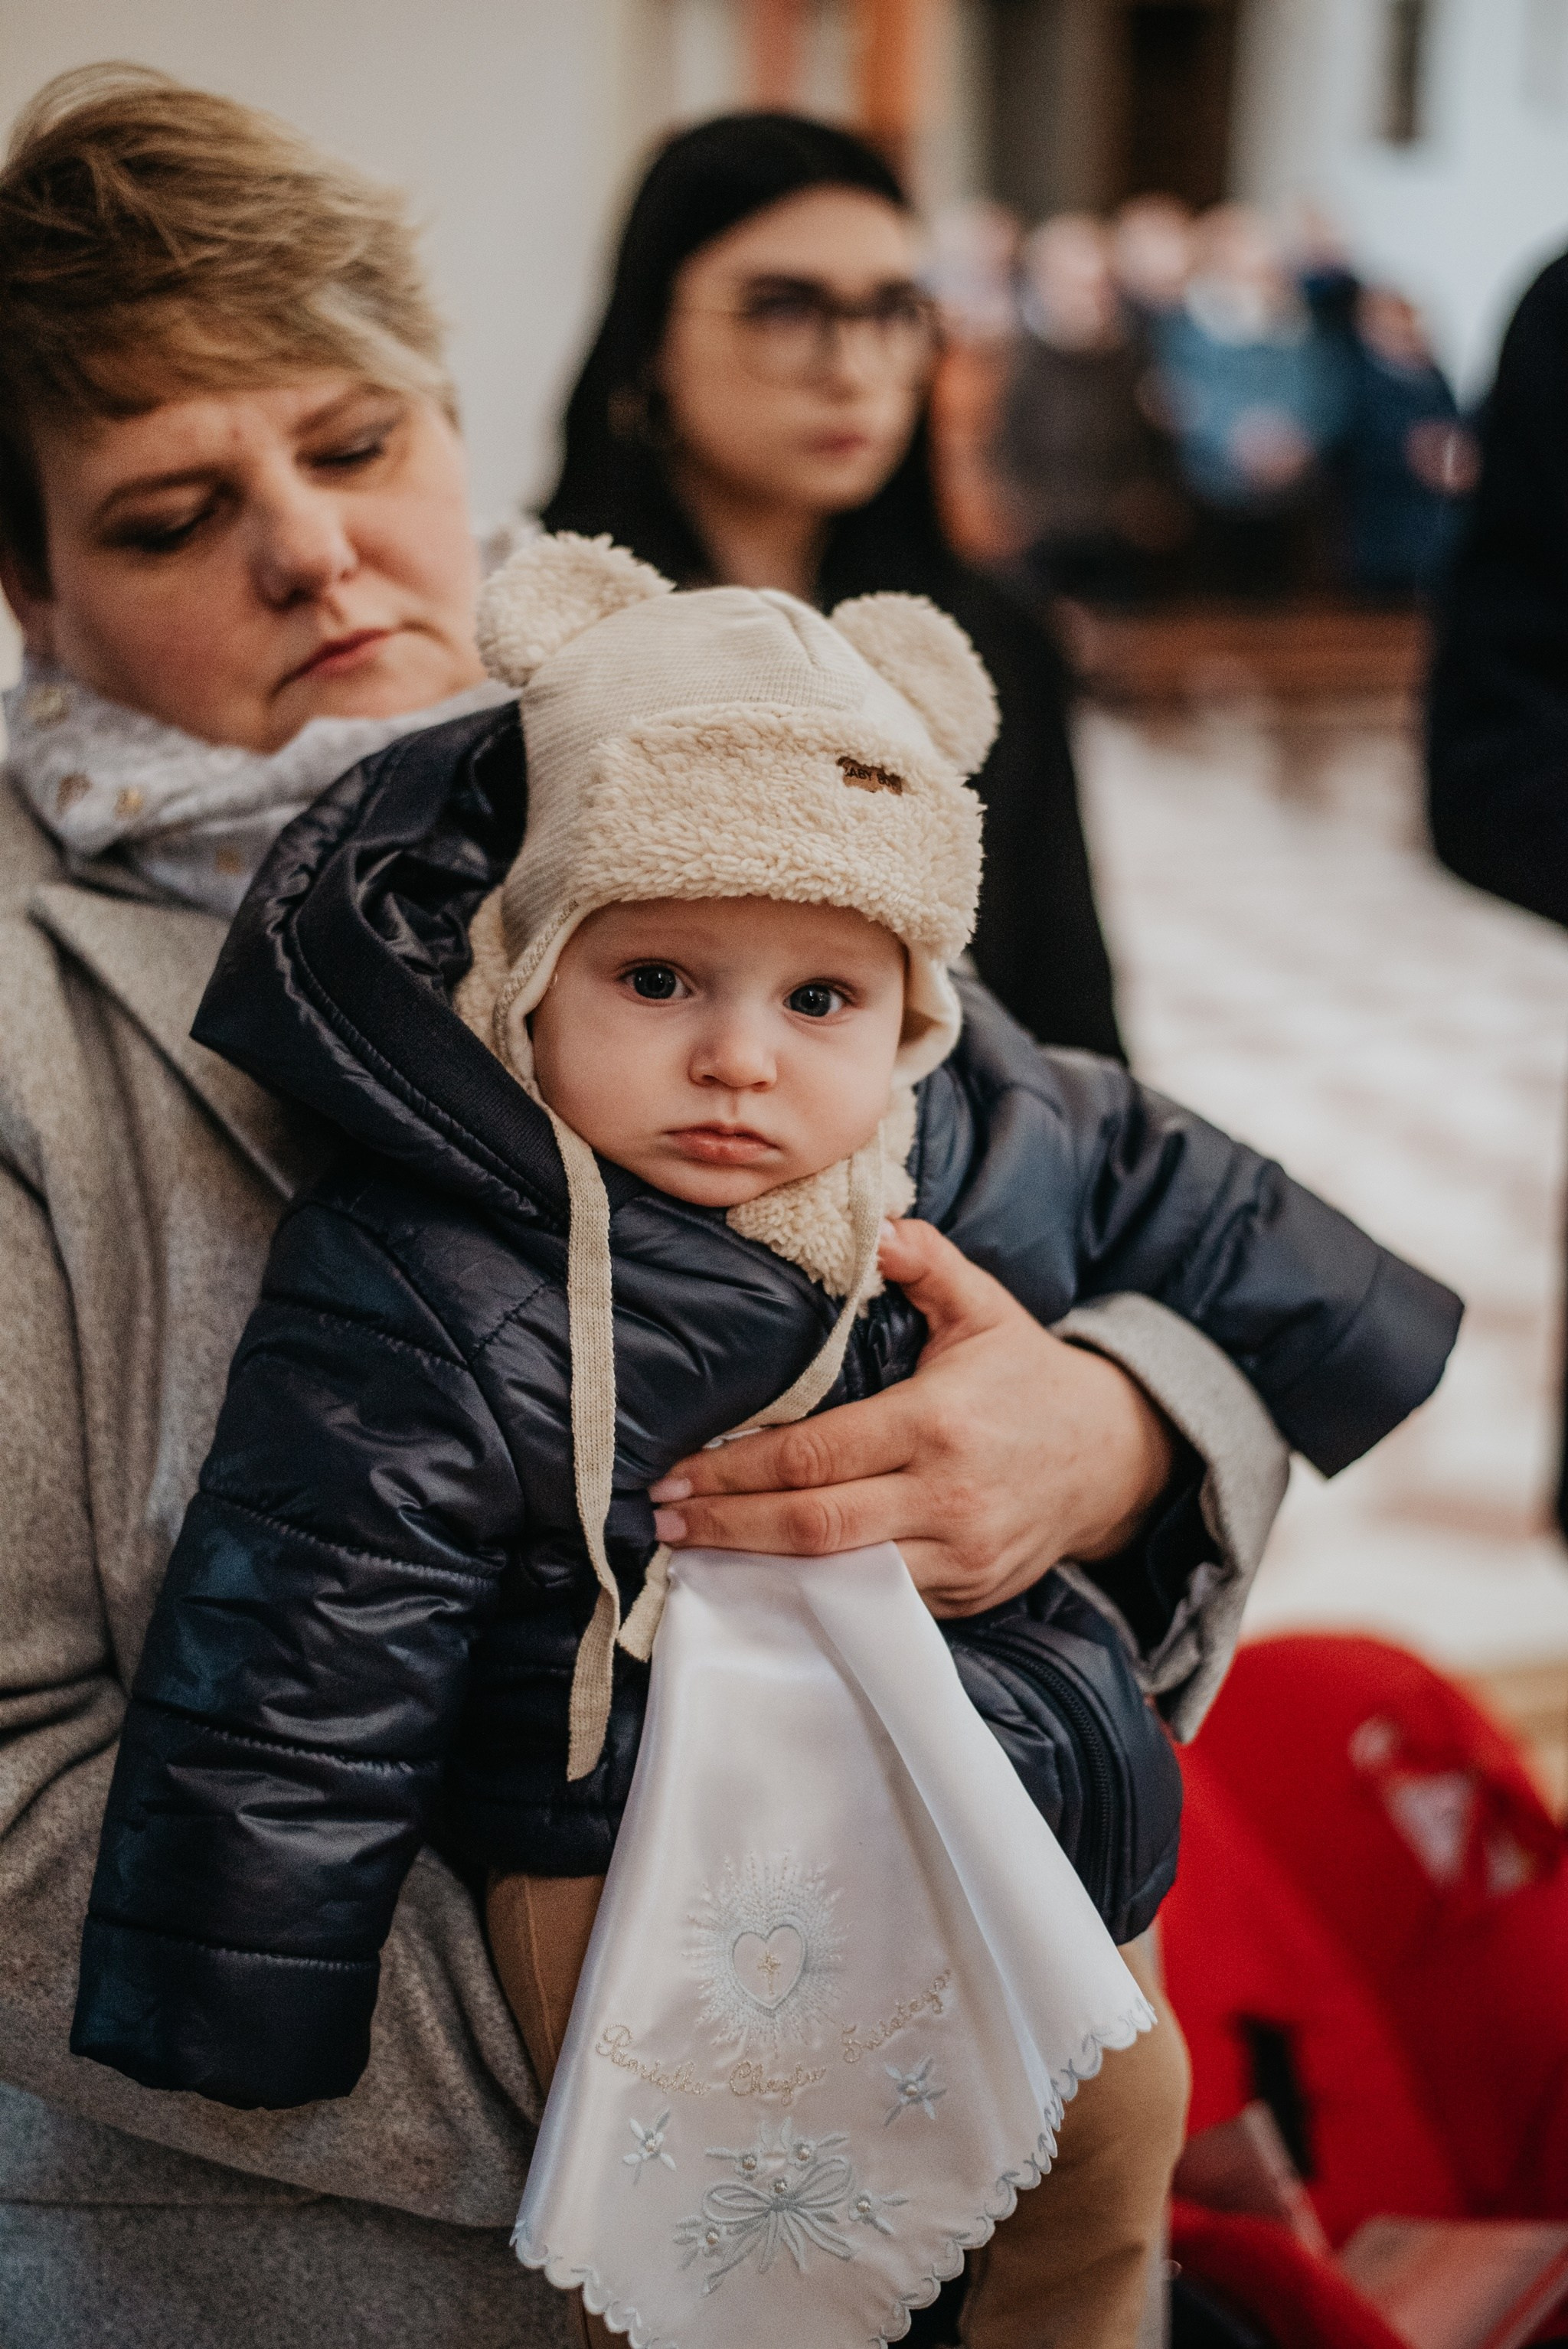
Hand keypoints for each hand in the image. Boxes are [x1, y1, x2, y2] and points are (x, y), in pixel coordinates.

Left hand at [648, 1218, 1177, 1616]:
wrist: (1114, 1459)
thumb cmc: (1031, 1378)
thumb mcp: (986, 1309)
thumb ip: (927, 1263)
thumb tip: (874, 1225)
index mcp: (937, 1423)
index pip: (815, 1455)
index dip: (738, 1470)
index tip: (679, 1471)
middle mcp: (945, 1497)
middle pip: (813, 1525)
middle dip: (728, 1525)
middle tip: (664, 1517)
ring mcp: (957, 1556)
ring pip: (840, 1578)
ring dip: (759, 1571)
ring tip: (695, 1552)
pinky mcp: (964, 1595)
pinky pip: (876, 1604)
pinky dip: (816, 1596)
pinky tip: (764, 1580)